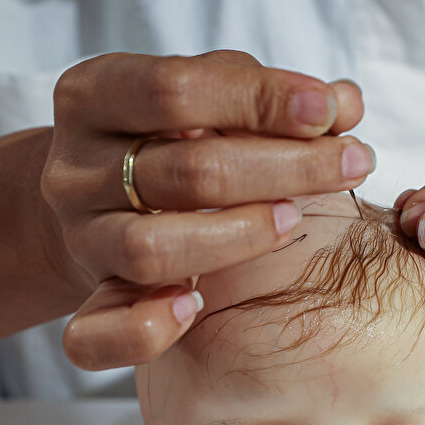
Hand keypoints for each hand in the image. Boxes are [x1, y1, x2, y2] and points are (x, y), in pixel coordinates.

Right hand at [41, 51, 371, 369]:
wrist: (97, 201)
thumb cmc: (169, 138)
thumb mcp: (207, 97)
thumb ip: (267, 97)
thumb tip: (344, 103)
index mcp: (93, 96)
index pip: (175, 89)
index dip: (258, 98)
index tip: (325, 108)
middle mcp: (75, 169)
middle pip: (184, 170)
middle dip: (284, 167)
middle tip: (349, 163)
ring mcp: (81, 239)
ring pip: (150, 249)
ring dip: (237, 236)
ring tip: (290, 221)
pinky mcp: (85, 302)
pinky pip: (95, 335)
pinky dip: (146, 327)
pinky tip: (196, 306)